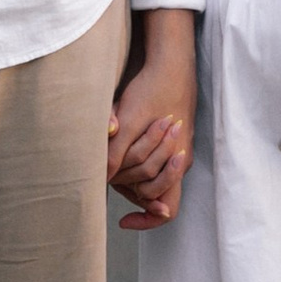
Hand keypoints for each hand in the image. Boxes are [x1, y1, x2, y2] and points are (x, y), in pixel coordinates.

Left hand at [108, 10, 197, 229]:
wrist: (170, 60)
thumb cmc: (152, 89)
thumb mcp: (129, 121)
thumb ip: (117, 152)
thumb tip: (100, 178)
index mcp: (176, 162)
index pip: (167, 211)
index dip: (146, 221)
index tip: (123, 220)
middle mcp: (179, 161)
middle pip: (152, 194)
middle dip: (129, 189)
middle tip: (108, 175)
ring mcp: (177, 149)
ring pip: (149, 177)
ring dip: (130, 172)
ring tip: (112, 152)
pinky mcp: (171, 137)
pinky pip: (151, 160)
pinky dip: (133, 158)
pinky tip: (119, 139)